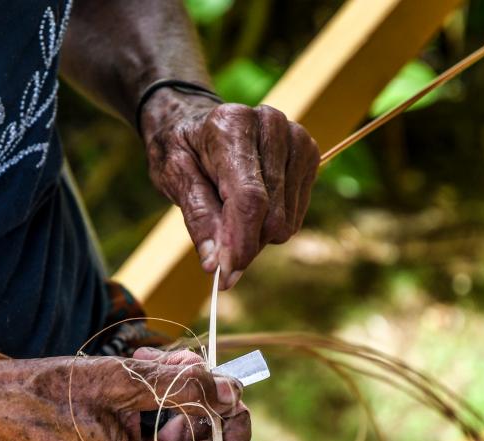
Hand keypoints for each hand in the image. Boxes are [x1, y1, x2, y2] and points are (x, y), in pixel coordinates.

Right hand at [0, 349, 250, 440]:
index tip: (230, 389)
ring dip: (172, 408)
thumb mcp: (121, 379)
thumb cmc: (44, 394)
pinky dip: (147, 424)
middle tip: (183, 363)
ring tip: (151, 367)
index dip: (234, 424)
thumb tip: (229, 388)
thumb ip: (182, 387)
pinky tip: (131, 392)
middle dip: (197, 406)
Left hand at [141, 91, 320, 288]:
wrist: (200, 121)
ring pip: (285, 220)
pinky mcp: (310, 155)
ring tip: (230, 210)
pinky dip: (271, 222)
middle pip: (270, 214)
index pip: (249, 198)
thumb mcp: (173, 177)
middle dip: (242, 241)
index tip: (225, 276)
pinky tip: (253, 203)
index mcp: (232, 125)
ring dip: (256, 232)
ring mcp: (297, 139)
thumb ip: (198, 218)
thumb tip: (216, 264)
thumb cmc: (183, 149)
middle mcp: (271, 125)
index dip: (240, 242)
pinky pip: (295, 215)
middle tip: (216, 245)